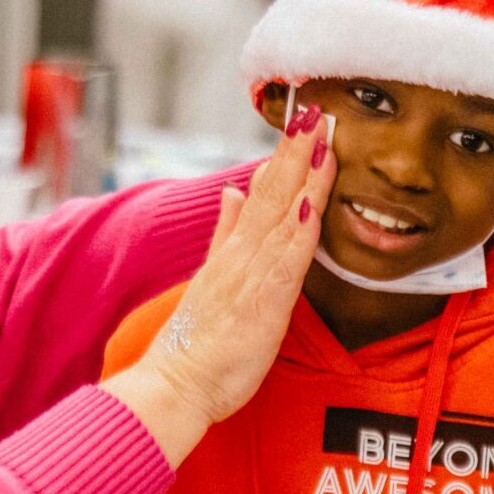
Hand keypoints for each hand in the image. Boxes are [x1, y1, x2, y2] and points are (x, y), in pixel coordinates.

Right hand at [104, 105, 335, 464]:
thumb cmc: (197, 344)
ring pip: (282, 215)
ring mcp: (250, 276)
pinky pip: (286, 259)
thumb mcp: (213, 277)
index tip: (304, 121)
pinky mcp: (261, 303)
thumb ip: (225, 234)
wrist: (173, 384)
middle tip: (317, 109)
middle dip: (297, 149)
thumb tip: (234, 191)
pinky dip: (299, 228)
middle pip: (273, 192)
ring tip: (320, 135)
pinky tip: (312, 201)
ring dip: (303, 174)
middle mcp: (242, 256)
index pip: (263, 193)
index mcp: (234, 251)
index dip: (286, 156)